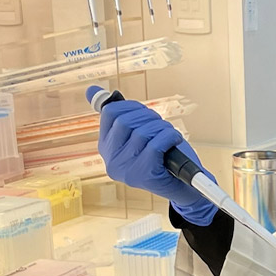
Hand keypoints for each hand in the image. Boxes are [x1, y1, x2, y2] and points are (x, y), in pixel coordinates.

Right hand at [89, 86, 216, 224]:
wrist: (185, 186)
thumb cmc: (163, 156)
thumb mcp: (137, 133)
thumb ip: (117, 114)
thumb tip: (91, 88)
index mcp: (106, 147)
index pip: (110, 113)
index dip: (132, 106)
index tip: (145, 114)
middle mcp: (111, 161)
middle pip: (126, 121)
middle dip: (149, 118)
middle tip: (161, 127)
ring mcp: (126, 170)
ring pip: (143, 132)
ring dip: (162, 128)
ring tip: (169, 137)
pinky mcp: (144, 176)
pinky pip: (156, 144)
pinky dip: (170, 137)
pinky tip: (175, 141)